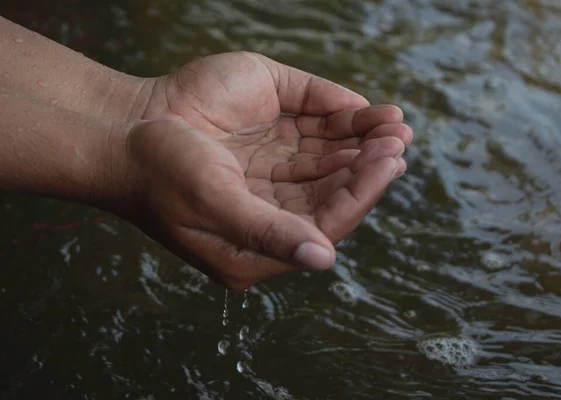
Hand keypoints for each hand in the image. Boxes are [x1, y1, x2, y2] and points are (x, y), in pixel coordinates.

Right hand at [124, 52, 412, 288]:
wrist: (120, 133)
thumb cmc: (158, 172)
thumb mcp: (213, 203)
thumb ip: (268, 233)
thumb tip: (324, 259)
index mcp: (255, 245)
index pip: (324, 224)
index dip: (361, 194)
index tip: (391, 163)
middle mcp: (268, 213)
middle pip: (332, 195)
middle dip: (368, 167)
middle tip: (399, 141)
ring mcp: (267, 177)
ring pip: (327, 165)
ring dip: (361, 145)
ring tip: (395, 126)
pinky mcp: (263, 144)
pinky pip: (310, 136)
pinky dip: (339, 124)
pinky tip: (364, 115)